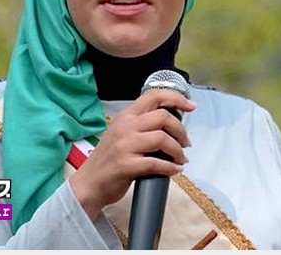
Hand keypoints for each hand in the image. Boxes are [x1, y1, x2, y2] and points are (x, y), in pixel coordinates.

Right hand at [70, 89, 194, 219]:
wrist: (89, 184)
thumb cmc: (108, 160)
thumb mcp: (122, 134)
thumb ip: (141, 126)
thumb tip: (171, 126)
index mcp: (126, 117)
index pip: (153, 96)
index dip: (176, 98)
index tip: (191, 106)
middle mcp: (125, 127)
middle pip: (163, 117)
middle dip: (181, 131)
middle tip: (185, 144)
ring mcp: (124, 146)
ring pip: (162, 138)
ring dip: (177, 151)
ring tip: (180, 159)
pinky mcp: (126, 165)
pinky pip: (156, 163)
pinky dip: (170, 167)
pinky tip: (174, 170)